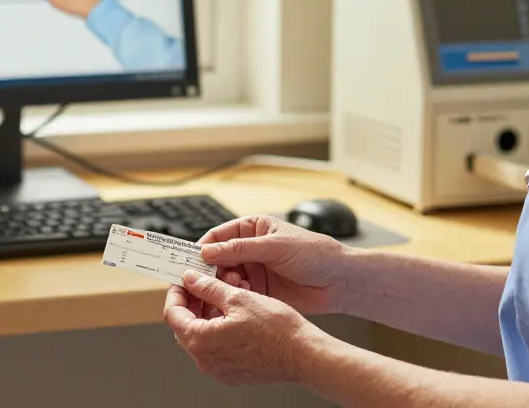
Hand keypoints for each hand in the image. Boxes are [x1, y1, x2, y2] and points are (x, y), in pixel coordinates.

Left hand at [165, 271, 324, 386]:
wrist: (303, 355)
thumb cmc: (276, 330)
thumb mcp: (238, 297)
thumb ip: (208, 287)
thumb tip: (191, 280)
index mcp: (200, 341)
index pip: (173, 314)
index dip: (176, 293)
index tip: (182, 281)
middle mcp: (205, 360)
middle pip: (185, 326)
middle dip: (193, 302)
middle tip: (204, 284)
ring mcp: (218, 370)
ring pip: (202, 337)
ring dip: (208, 314)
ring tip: (226, 294)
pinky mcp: (232, 373)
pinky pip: (217, 349)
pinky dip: (219, 330)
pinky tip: (235, 314)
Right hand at [198, 215, 349, 314]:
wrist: (340, 281)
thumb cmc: (315, 253)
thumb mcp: (275, 246)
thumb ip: (240, 249)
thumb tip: (208, 251)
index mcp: (251, 229)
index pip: (217, 236)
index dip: (202, 248)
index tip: (189, 261)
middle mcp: (249, 250)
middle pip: (216, 259)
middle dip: (209, 270)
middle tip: (203, 281)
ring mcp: (253, 271)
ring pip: (224, 278)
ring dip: (223, 284)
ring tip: (232, 287)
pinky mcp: (259, 292)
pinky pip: (237, 294)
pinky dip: (233, 297)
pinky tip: (239, 298)